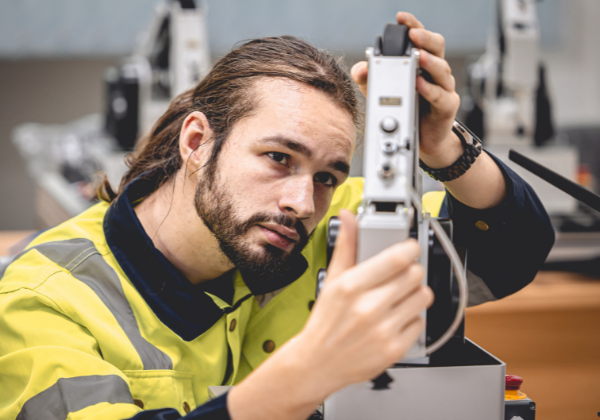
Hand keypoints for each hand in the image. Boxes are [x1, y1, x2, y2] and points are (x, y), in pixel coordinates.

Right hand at [228, 210, 432, 419]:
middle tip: (401, 276)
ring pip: (423, 297)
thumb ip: (345, 246)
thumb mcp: (332, 280)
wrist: (317, 363)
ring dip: (416, 294)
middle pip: (415, 275)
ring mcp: (383, 330)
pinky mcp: (394, 349)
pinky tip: (395, 319)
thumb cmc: (325, 321)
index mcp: (351, 286)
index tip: (409, 249)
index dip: (409, 249)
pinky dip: (412, 319)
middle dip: (411, 272)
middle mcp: (368, 307)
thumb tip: (348, 217)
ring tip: (399, 297)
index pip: (397, 258)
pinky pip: (420, 322)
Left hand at [351, 12, 462, 167]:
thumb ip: (369, 78)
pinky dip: (429, 90)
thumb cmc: (405, 109)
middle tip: (413, 35)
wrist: (421, 139)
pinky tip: (419, 85)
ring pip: (442, 70)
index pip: (420, 38)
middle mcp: (435, 72)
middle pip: (437, 47)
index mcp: (421, 62)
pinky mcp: (447, 107)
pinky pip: (440, 96)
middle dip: (425, 38)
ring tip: (417, 57)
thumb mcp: (380, 92)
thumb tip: (361, 67)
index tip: (401, 18)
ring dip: (429, 62)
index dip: (413, 25)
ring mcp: (444, 88)